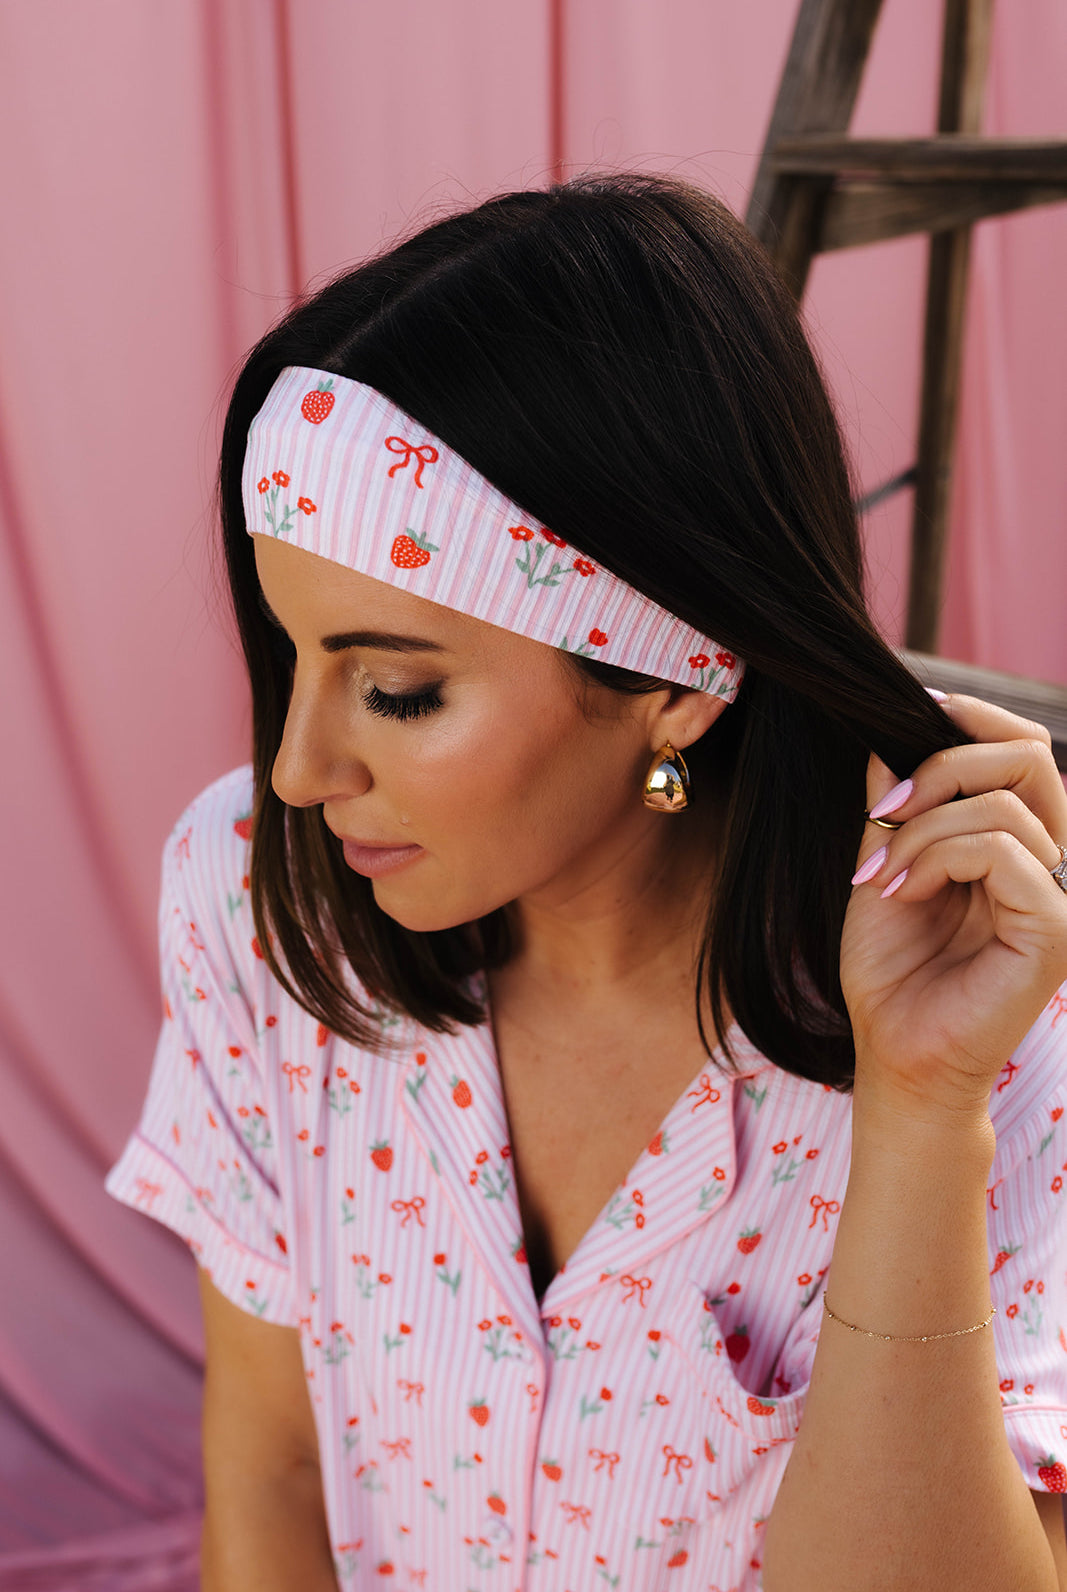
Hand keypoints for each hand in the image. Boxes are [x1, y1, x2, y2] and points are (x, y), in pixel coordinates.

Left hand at [840, 693, 1066, 1120]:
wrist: (894, 1054)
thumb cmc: (893, 972)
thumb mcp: (883, 865)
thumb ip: (896, 805)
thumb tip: (892, 735)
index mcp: (1021, 843)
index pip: (1023, 748)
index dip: (971, 717)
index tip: (906, 722)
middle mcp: (1053, 863)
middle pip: (1030, 754)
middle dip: (946, 760)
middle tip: (886, 808)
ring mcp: (1061, 895)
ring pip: (1002, 803)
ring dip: (920, 829)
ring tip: (882, 875)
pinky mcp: (1055, 928)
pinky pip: (1001, 850)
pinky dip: (936, 857)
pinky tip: (902, 891)